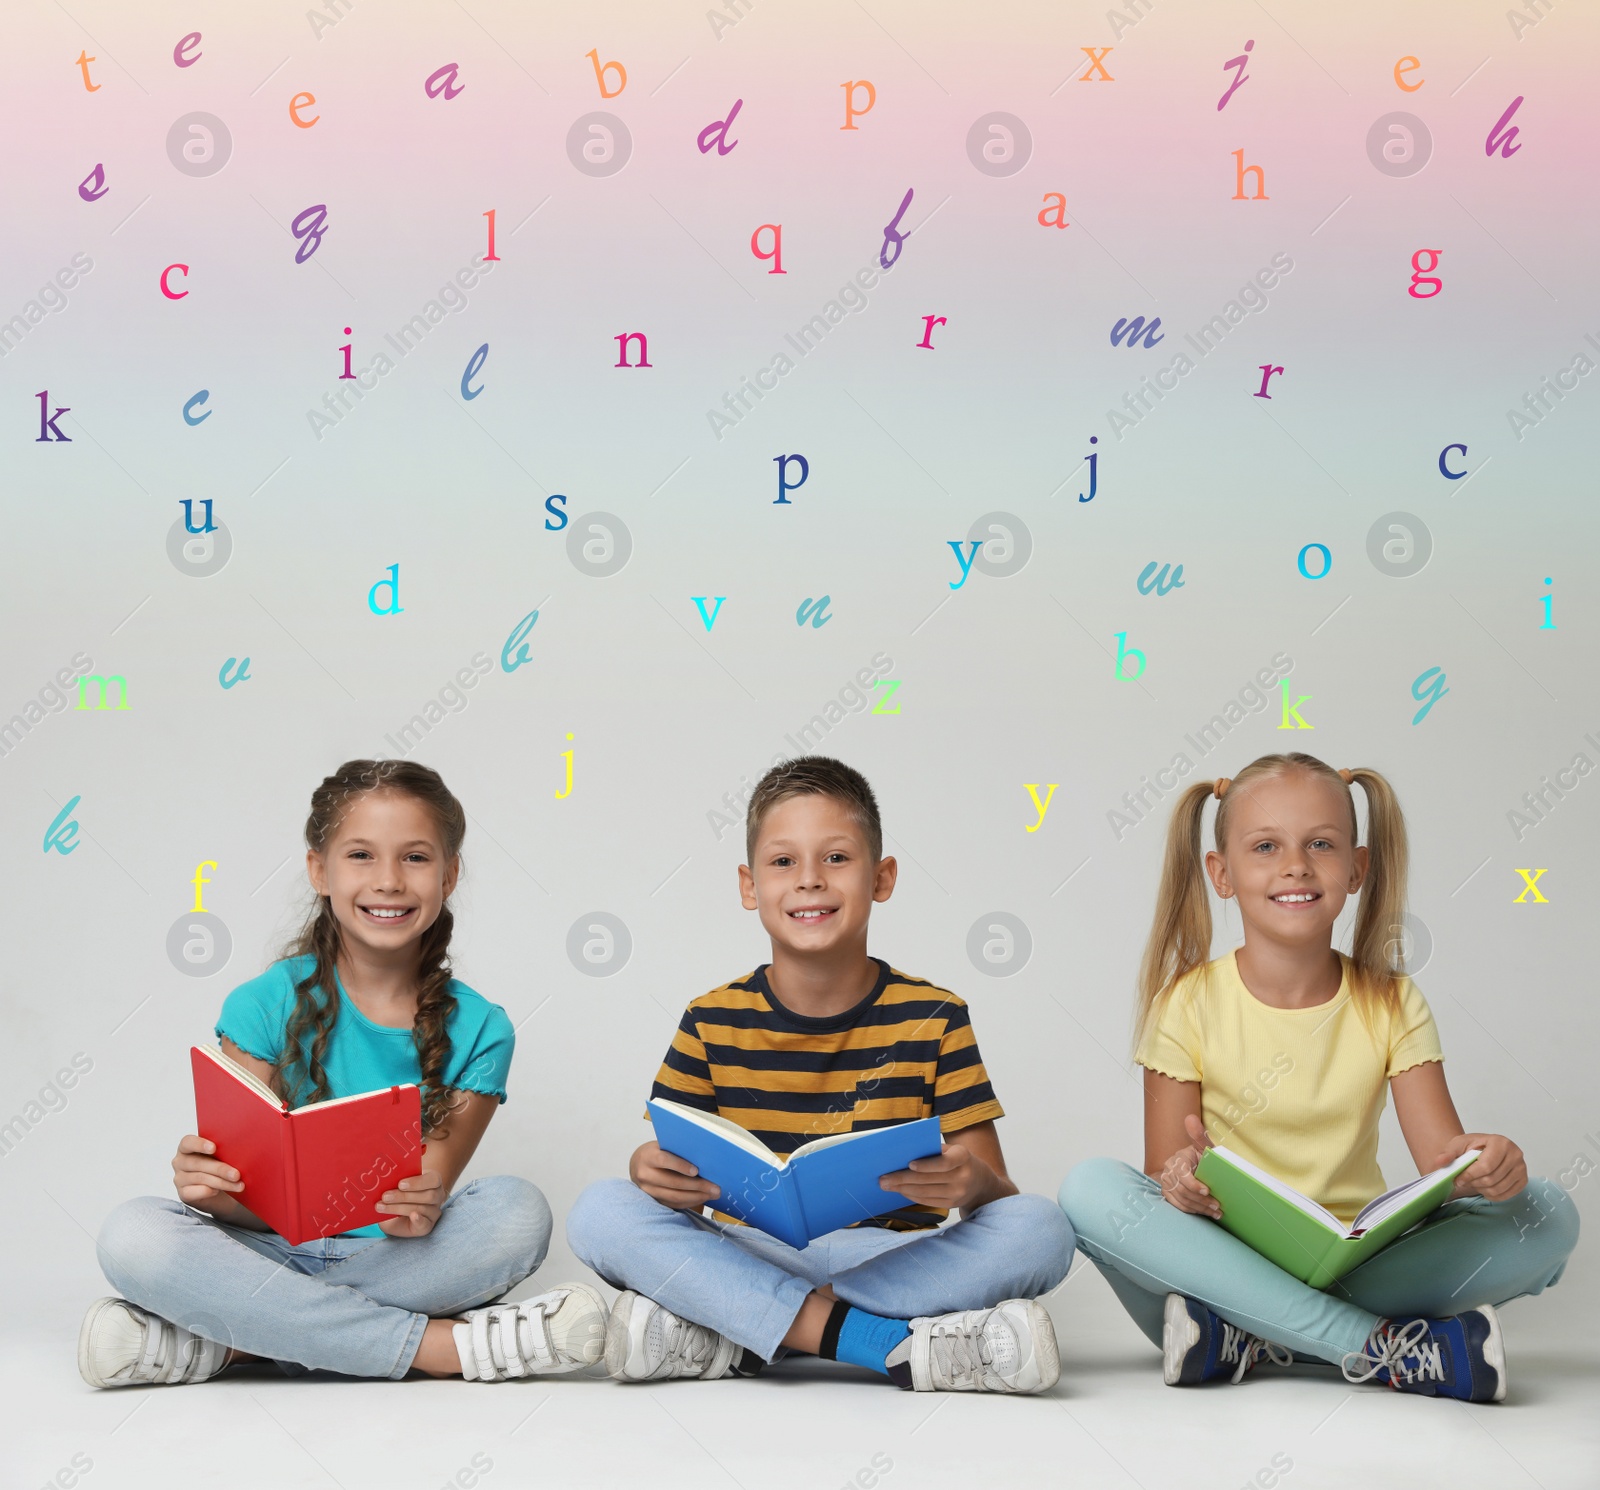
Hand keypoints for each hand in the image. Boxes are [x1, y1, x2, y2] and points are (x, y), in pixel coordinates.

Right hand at [172, 1134, 243, 1205]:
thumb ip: (225, 1149)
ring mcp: (179, 1178)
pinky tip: (218, 1191)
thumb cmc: (221, 1165)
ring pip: (200, 1178)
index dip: (199, 1144)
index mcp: (187, 1147)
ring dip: (221, 1182)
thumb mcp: (223, 1155)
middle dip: (220, 1169)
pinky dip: (207, 1191)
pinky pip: (193, 1192)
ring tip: (238, 1185)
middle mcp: (180, 1161)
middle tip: (236, 1174)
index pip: (188, 1142)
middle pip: (197, 1163)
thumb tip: (242, 1146)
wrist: (221, 1191)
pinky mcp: (183, 1193)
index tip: (214, 1148)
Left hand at [376, 1169, 444, 1236]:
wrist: (396, 1213)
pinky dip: (419, 1220)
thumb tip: (385, 1179)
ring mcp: (434, 1212)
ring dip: (399, 1208)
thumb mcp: (398, 1184)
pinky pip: (425, 1224)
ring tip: (382, 1206)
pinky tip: (412, 1216)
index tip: (400, 1184)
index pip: (433, 1179)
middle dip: (404, 1196)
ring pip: (422, 1209)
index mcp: (433, 1180)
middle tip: (385, 1196)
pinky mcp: (427, 1226)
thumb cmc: (399, 1193)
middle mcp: (437, 1196)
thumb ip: (397, 1180)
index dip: (417, 1182)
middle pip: (427, 1196)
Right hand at [629, 1142, 719, 1210]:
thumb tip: (703, 1157)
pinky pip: (673, 1204)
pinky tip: (702, 1198)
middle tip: (715, 1187)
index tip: (696, 1170)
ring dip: (696, 1196)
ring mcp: (648, 1190)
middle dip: (697, 1186)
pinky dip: (689, 1202)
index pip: (664, 1160)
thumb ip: (676, 1150)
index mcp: (647, 1156)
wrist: (637, 1165)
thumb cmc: (655, 1152)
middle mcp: (645, 1174)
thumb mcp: (662, 1146)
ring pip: (674, 1196)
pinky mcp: (653, 1200)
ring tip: (712, 1194)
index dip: (680, 1166)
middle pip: (673, 1182)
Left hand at [879, 1142, 995, 1212]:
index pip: (944, 1163)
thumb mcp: (952, 1150)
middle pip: (928, 1179)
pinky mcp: (952, 1204)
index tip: (909, 1164)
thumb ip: (933, 1151)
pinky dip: (912, 1196)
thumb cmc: (959, 1160)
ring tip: (887, 1185)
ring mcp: (958, 1193)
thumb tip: (903, 1154)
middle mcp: (962, 1176)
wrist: (980, 1181)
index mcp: (962, 1157)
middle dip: (902, 1179)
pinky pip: (928, 1201)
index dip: (926, 1165)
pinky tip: (901, 1191)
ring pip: (925, 1192)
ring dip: (903, 1189)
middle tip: (884, 1178)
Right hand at [1160, 1114, 1221, 1218]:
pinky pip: (1178, 1206)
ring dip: (1200, 1208)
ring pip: (1182, 1199)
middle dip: (1202, 1200)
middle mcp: (1168, 1170)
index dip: (1194, 1184)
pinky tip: (1207, 1213)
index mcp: (1178, 1158)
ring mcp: (1166, 1182)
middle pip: (1182, 1190)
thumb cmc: (1202, 1158)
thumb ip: (1199, 1136)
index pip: (1182, 1173)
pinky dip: (1193, 1211)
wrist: (1193, 1167)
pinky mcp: (1167, 1193)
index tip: (1208, 1191)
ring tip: (1216, 1212)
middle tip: (1218, 1205)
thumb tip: (1190, 1118)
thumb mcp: (1204, 1148)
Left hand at [1437, 1132, 1526, 1202]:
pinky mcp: (1523, 1180)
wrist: (1482, 1150)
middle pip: (1492, 1178)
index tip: (1458, 1179)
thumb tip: (1439, 1162)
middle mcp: (1515, 1154)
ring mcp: (1522, 1168)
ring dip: (1482, 1189)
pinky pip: (1506, 1195)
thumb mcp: (1457, 1146)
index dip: (1469, 1175)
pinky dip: (1492, 1195)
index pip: (1486, 1166)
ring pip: (1498, 1188)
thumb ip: (1448, 1154)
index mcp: (1500, 1142)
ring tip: (1475, 1182)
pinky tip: (1485, 1187)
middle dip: (1474, 1183)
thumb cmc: (1471, 1147)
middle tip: (1465, 1181)